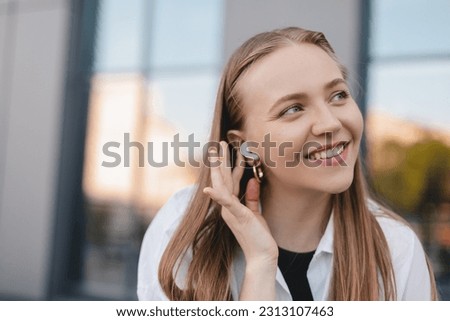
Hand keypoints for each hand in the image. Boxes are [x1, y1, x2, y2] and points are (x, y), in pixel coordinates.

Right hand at [203, 141, 277, 266]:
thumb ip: (252, 196)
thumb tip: (252, 179)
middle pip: (222, 179)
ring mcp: (230, 211)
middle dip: (221, 160)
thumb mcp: (255, 212)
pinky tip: (208, 189)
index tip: (232, 151)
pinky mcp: (237, 216)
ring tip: (216, 152)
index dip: (231, 165)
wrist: (261, 256)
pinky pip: (226, 204)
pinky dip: (217, 196)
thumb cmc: (258, 236)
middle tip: (219, 143)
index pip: (231, 181)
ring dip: (218, 168)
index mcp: (232, 204)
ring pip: (221, 185)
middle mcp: (227, 206)